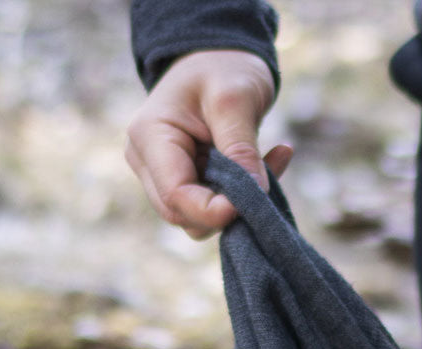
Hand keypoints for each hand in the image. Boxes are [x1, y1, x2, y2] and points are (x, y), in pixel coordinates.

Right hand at [125, 49, 293, 238]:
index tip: (253, 202)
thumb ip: (241, 148)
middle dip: (226, 210)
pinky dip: (245, 195)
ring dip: (240, 203)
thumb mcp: (235, 99)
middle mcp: (147, 162)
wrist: (218, 57)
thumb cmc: (222, 68)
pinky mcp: (186, 182)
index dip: (214, 211)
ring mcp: (163, 175)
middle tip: (266, 181)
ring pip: (199, 218)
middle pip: (183, 215)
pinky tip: (274, 158)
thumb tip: (255, 196)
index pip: (175, 197)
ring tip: (272, 159)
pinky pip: (214, 207)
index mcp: (150, 138)